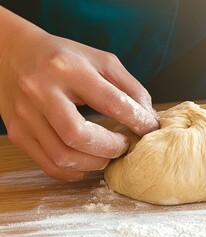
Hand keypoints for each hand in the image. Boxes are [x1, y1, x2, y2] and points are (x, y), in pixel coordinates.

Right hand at [0, 27, 158, 180]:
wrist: (15, 54)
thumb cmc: (65, 57)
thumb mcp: (101, 60)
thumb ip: (129, 86)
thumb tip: (147, 115)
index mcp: (68, 68)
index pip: (110, 102)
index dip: (136, 120)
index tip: (149, 129)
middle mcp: (42, 91)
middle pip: (79, 135)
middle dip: (111, 148)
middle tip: (125, 145)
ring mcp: (26, 114)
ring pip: (63, 156)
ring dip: (94, 163)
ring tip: (108, 154)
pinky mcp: (18, 132)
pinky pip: (48, 164)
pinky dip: (73, 172)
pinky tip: (87, 163)